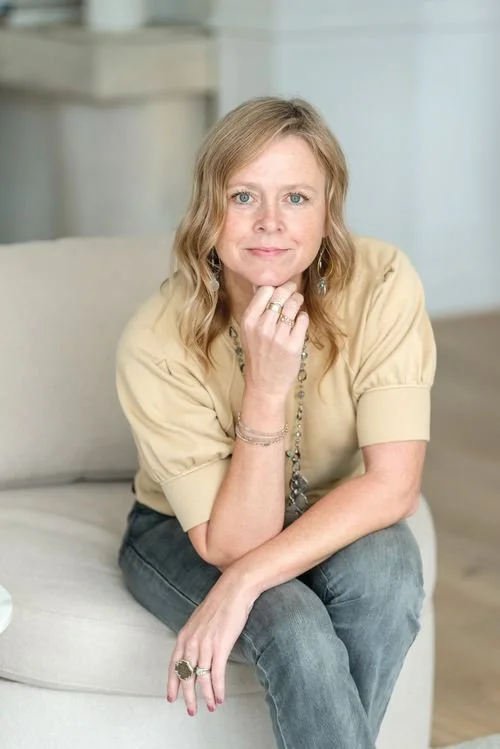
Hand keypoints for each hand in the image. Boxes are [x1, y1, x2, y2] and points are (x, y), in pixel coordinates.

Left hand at [166, 569, 255, 715]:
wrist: (234, 590)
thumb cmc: (220, 603)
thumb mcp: (200, 620)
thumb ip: (194, 636)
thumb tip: (194, 650)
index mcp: (184, 635)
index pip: (174, 665)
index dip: (172, 683)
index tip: (171, 698)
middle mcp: (191, 641)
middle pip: (186, 676)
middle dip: (188, 696)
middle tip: (191, 710)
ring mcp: (205, 644)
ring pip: (202, 678)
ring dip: (206, 696)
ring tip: (209, 707)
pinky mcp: (220, 646)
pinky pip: (217, 674)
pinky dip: (218, 689)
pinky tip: (219, 698)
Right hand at [240, 281, 308, 399]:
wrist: (264, 384)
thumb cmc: (257, 356)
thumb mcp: (248, 332)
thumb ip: (255, 309)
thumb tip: (259, 284)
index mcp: (249, 321)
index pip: (265, 290)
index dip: (276, 286)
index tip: (281, 287)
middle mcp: (262, 326)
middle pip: (281, 294)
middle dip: (290, 289)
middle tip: (294, 291)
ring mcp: (278, 336)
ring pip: (294, 305)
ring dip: (298, 301)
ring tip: (298, 304)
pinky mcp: (293, 344)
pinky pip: (303, 319)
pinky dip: (303, 317)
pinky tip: (299, 321)